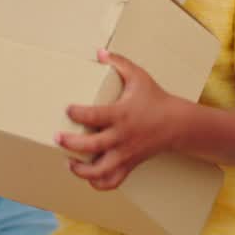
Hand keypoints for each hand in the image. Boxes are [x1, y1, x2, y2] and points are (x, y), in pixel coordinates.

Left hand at [57, 50, 180, 190]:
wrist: (177, 123)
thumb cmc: (155, 98)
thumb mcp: (138, 76)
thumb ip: (118, 62)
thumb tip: (99, 51)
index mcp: (122, 114)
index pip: (94, 116)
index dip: (77, 113)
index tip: (67, 109)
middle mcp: (122, 136)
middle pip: (92, 146)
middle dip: (70, 143)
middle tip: (57, 137)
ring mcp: (125, 154)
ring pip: (100, 171)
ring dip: (80, 170)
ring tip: (69, 161)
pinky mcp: (129, 165)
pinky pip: (112, 181)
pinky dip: (98, 183)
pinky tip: (87, 175)